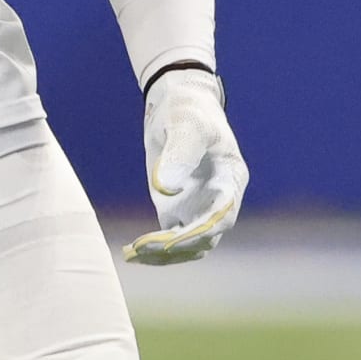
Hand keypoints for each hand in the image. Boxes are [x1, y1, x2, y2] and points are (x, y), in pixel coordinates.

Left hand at [123, 69, 247, 265]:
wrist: (177, 104)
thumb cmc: (188, 111)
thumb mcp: (186, 125)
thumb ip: (179, 154)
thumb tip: (165, 188)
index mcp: (230, 180)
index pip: (222, 215)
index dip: (200, 231)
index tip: (173, 239)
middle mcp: (218, 200)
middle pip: (205, 238)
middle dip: (176, 247)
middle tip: (142, 245)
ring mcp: (197, 208)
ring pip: (187, 247)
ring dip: (163, 255)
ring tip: (132, 253)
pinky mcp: (175, 210)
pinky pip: (168, 239)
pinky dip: (152, 249)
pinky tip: (130, 252)